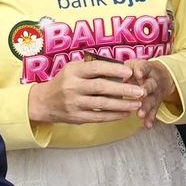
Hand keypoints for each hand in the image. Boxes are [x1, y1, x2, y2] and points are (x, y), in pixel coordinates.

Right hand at [27, 58, 145, 125]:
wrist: (44, 102)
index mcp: (73, 71)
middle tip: (140, 91)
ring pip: (102, 104)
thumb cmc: (64, 82)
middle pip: (101, 87)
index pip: (96, 68)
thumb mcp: (72, 69)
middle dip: (123, 89)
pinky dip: (113, 116)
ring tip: (137, 103)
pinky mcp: (77, 117)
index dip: (114, 69)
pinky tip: (125, 113)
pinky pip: (98, 117)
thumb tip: (119, 68)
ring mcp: (74, 103)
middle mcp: (73, 87)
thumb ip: (91, 68)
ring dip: (122, 104)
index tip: (130, 72)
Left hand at [123, 59, 176, 128]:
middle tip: (142, 94)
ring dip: (146, 107)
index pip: (144, 67)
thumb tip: (109, 75)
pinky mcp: (156, 103)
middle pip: (151, 85)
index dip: (141, 70)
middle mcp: (153, 81)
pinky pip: (154, 111)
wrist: (162, 76)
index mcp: (147, 69)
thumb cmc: (141, 70)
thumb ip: (124, 69)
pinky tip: (147, 125)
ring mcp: (156, 93)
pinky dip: (150, 118)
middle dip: (146, 89)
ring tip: (140, 114)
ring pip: (152, 100)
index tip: (138, 73)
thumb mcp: (133, 65)